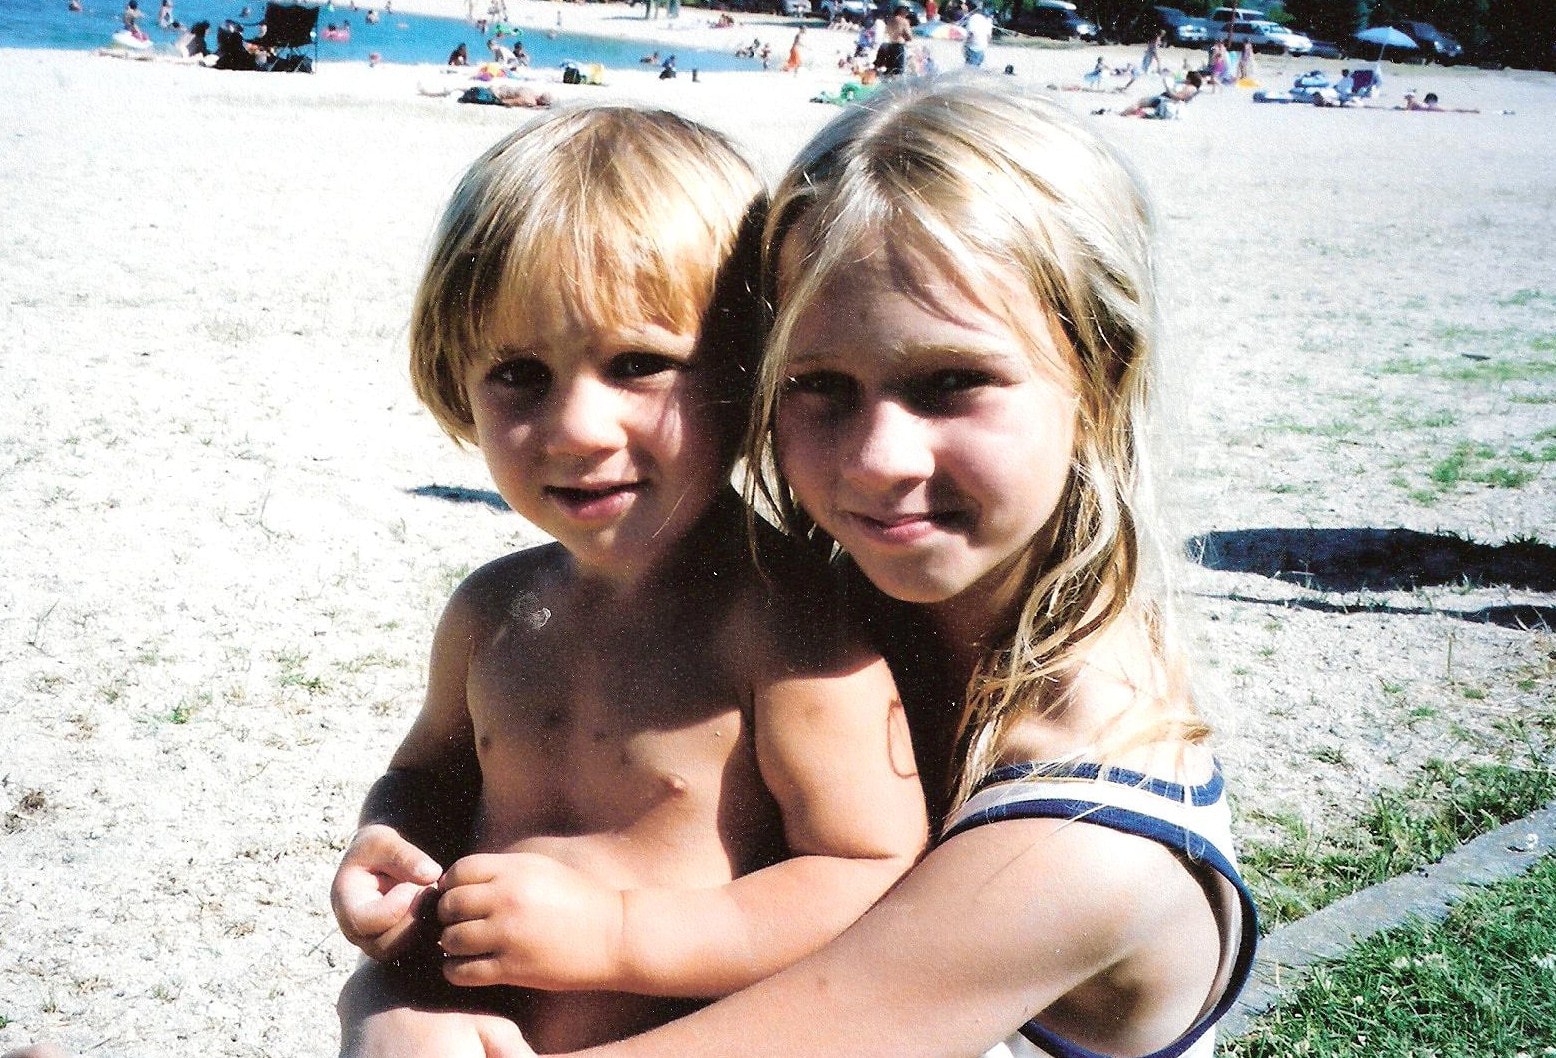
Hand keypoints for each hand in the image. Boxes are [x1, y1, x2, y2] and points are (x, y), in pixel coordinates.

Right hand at [331, 823, 442, 961]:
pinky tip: (438, 905)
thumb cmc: (377, 849)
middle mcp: (359, 934)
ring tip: (433, 895)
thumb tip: (431, 875)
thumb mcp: (383, 840)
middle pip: (386, 946)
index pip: (366, 922)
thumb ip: (404, 854)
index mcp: (346, 906)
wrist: (381, 862)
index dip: (396, 905)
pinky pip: (422, 952)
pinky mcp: (401, 948)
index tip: (412, 884)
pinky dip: (435, 931)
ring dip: (427, 925)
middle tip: (429, 890)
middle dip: (414, 918)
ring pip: (406, 953)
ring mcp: (379, 944)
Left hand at [436, 852, 625, 990]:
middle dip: (448, 916)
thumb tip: (459, 881)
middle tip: (459, 923)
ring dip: (451, 944)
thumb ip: (504, 871)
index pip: (459, 871)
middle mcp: (507, 898)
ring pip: (450, 939)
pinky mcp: (512, 968)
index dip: (452, 884)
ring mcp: (508, 934)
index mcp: (516, 870)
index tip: (460, 896)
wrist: (615, 935)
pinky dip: (456, 970)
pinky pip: (461, 971)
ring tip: (465, 946)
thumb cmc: (580, 901)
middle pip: (449, 904)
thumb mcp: (543, 870)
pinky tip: (469, 966)